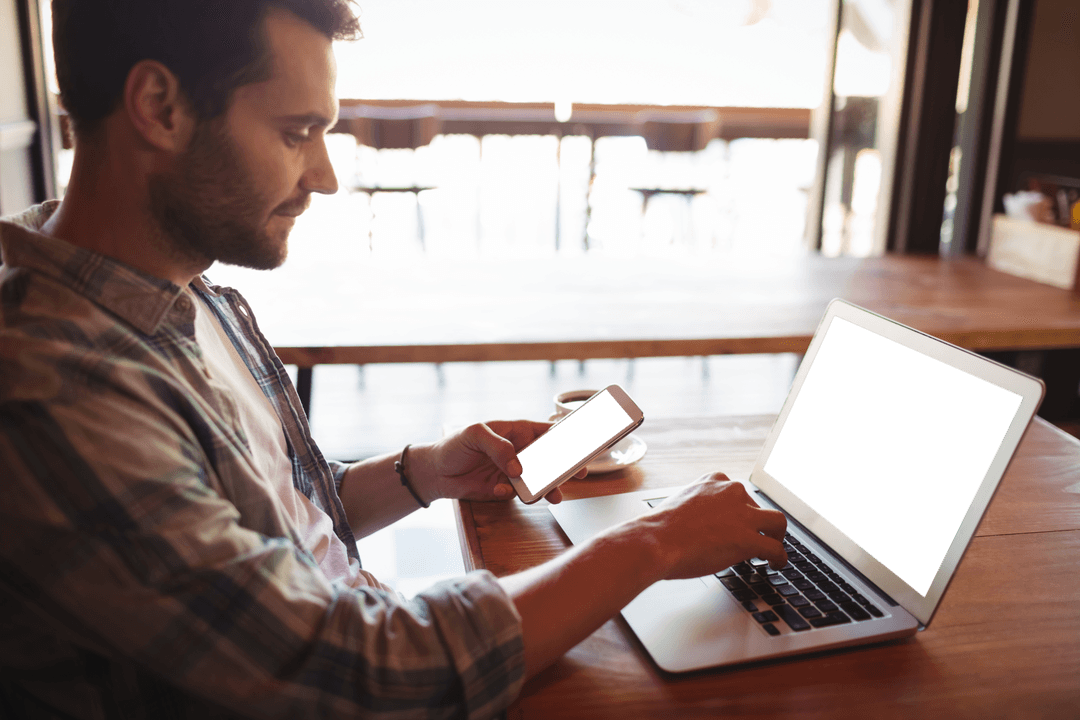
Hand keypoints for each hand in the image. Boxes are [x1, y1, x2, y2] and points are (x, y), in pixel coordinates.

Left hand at [411, 421, 587, 503]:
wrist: (435, 473)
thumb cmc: (454, 445)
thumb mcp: (475, 435)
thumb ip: (499, 447)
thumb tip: (519, 467)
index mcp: (517, 431)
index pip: (549, 431)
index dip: (569, 436)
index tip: (586, 443)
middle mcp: (521, 451)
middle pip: (552, 458)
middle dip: (567, 466)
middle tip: (580, 474)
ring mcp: (515, 471)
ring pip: (541, 479)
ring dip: (549, 487)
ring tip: (555, 496)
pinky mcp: (506, 489)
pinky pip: (521, 493)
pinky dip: (517, 495)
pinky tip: (499, 491)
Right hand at [635, 473, 786, 579]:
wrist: (655, 540)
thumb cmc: (660, 528)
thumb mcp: (681, 503)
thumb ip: (698, 507)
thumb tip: (702, 525)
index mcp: (715, 480)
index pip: (738, 492)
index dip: (741, 510)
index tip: (739, 521)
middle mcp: (732, 491)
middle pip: (758, 507)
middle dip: (759, 523)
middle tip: (757, 537)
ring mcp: (742, 515)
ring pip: (777, 522)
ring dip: (777, 536)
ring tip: (774, 548)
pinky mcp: (747, 539)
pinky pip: (775, 548)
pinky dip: (780, 558)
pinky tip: (777, 565)